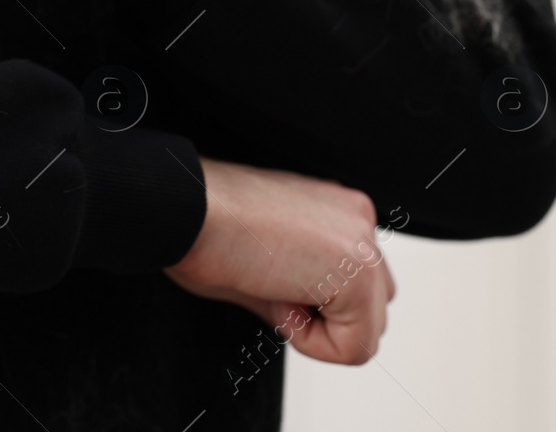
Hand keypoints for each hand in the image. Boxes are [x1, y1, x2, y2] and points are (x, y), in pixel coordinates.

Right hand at [164, 157, 396, 364]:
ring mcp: (362, 244)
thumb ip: (300, 286)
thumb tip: (307, 317)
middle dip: (323, 318)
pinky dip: (313, 343)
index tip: (266, 276)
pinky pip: (356, 347)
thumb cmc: (202, 223)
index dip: (305, 302)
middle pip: (372, 306)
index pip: (354, 284)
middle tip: (269, 288)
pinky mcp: (358, 275)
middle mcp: (357, 219)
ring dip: (318, 330)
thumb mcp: (263, 259)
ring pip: (368, 330)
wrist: (183, 208)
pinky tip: (277, 299)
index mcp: (336, 209)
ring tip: (272, 289)